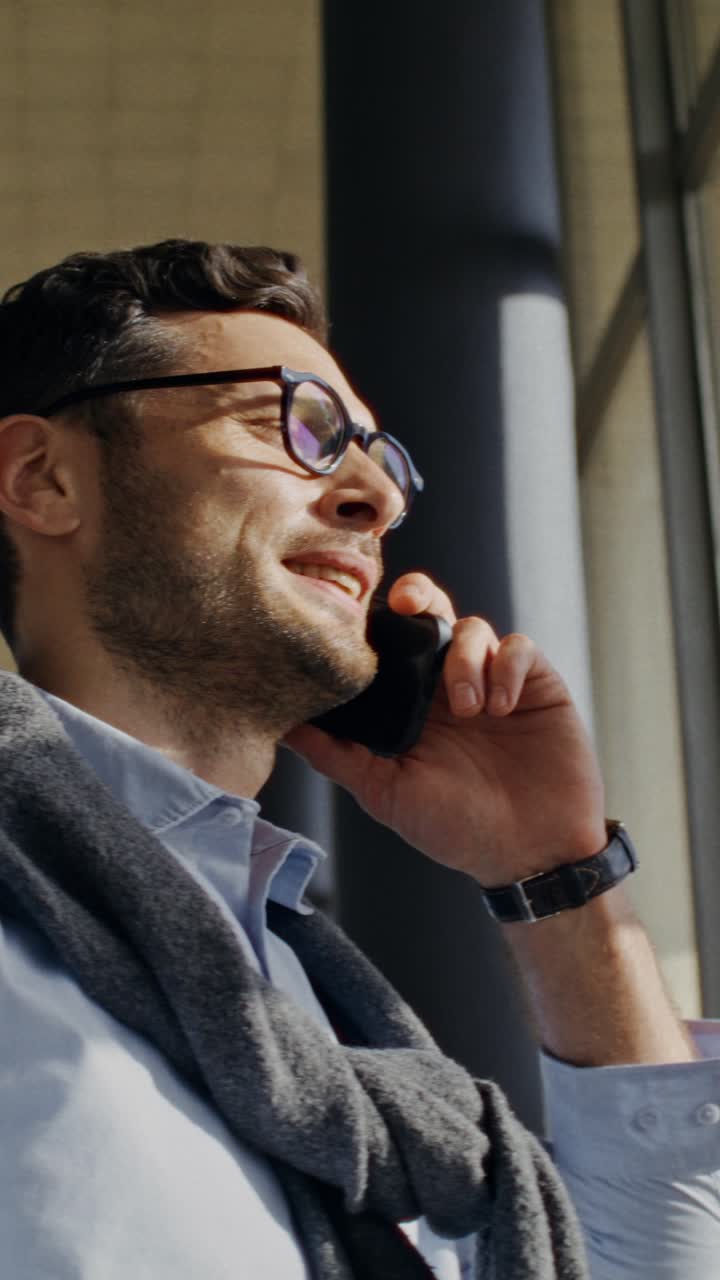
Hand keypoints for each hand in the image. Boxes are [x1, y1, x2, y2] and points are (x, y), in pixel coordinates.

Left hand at [283, 572, 606, 886]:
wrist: (530, 855)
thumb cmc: (456, 829)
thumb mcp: (386, 793)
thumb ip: (336, 756)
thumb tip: (282, 727)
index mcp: (411, 702)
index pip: (390, 642)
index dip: (376, 620)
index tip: (358, 616)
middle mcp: (449, 683)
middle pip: (432, 612)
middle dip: (420, 596)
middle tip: (410, 606)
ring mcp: (494, 681)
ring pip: (473, 627)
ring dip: (464, 658)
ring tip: (467, 708)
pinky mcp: (537, 685)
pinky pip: (519, 648)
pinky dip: (506, 667)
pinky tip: (500, 706)